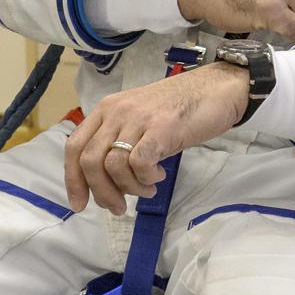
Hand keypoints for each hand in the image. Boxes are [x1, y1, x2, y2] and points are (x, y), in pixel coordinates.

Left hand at [63, 61, 249, 214]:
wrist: (220, 87)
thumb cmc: (184, 105)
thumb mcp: (142, 118)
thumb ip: (122, 139)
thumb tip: (108, 181)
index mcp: (109, 107)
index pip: (75, 146)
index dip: (73, 180)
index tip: (80, 204)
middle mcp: (118, 110)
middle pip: (90, 161)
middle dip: (101, 192)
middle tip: (119, 207)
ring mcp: (140, 117)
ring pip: (112, 165)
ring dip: (128, 188)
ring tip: (147, 190)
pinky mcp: (161, 127)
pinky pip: (139, 163)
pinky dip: (145, 179)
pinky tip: (158, 177)